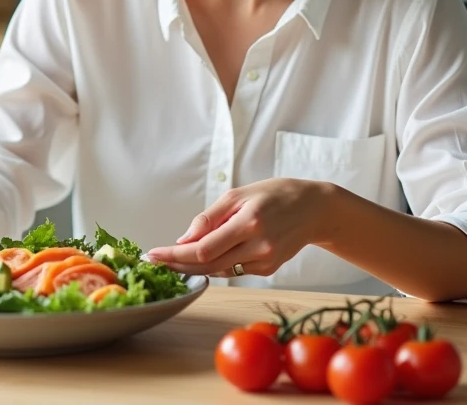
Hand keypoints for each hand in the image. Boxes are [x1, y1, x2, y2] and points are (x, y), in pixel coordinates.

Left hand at [145, 179, 332, 276]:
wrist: (314, 209)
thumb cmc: (275, 195)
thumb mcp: (239, 195)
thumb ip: (209, 219)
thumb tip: (183, 241)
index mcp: (249, 222)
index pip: (203, 249)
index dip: (175, 256)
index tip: (153, 255)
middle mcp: (259, 245)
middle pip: (208, 265)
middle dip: (179, 265)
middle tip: (156, 261)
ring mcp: (265, 261)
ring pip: (220, 271)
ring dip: (195, 267)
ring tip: (175, 258)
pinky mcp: (269, 269)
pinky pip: (235, 270)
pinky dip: (218, 264)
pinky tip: (211, 255)